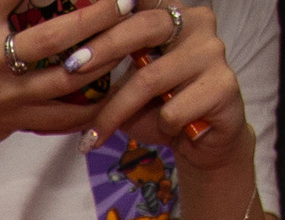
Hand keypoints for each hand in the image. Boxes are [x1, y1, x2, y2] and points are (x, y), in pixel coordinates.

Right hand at [0, 0, 140, 206]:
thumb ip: (0, 10)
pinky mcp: (11, 122)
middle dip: (99, 15)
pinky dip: (90, 104)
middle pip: (57, 34)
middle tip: (125, 1)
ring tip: (127, 41)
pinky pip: (61, 115)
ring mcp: (2, 95)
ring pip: (68, 76)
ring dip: (105, 57)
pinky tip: (110, 90)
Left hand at [73, 2, 252, 174]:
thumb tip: (62, 66)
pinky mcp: (223, 85)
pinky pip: (173, 110)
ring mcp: (214, 52)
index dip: (112, 9)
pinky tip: (167, 132)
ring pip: (150, 78)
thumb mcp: (126, 87)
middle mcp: (198, 23)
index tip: (81, 20)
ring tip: (93, 138)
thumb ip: (108, 70)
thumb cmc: (159, 109)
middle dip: (103, 48)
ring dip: (115, 113)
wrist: (202, 142)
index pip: (142, 1)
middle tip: (71, 69)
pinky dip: (158, 127)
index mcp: (174, 16)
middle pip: (145, 27)